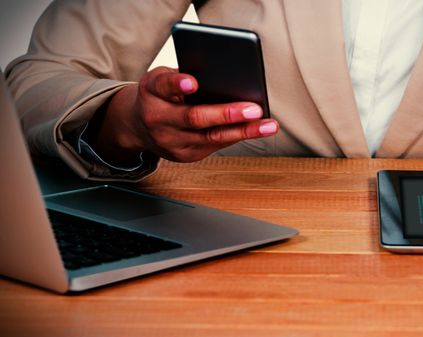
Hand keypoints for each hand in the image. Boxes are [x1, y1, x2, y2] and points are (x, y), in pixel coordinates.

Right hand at [86, 66, 278, 162]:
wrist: (137, 126)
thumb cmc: (160, 95)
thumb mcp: (162, 79)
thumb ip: (184, 78)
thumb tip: (226, 77)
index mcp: (151, 93)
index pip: (162, 86)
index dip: (177, 84)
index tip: (193, 82)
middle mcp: (157, 120)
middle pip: (194, 118)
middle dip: (227, 114)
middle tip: (255, 109)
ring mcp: (170, 142)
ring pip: (211, 137)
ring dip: (244, 131)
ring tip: (268, 125)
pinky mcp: (184, 156)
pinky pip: (214, 146)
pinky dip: (236, 136)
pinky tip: (256, 130)